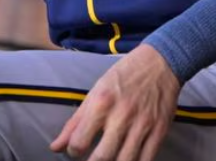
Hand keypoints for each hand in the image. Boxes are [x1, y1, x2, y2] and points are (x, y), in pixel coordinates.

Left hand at [49, 44, 180, 160]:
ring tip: (108, 158)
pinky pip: (146, 160)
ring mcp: (142, 125)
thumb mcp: (95, 92)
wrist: (159, 64)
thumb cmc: (122, 77)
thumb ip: (75, 122)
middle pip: (102, 157)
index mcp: (101, 103)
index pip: (79, 142)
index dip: (73, 151)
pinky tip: (126, 159)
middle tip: (90, 160)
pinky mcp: (160, 132)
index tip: (75, 150)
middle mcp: (121, 116)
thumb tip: (55, 147)